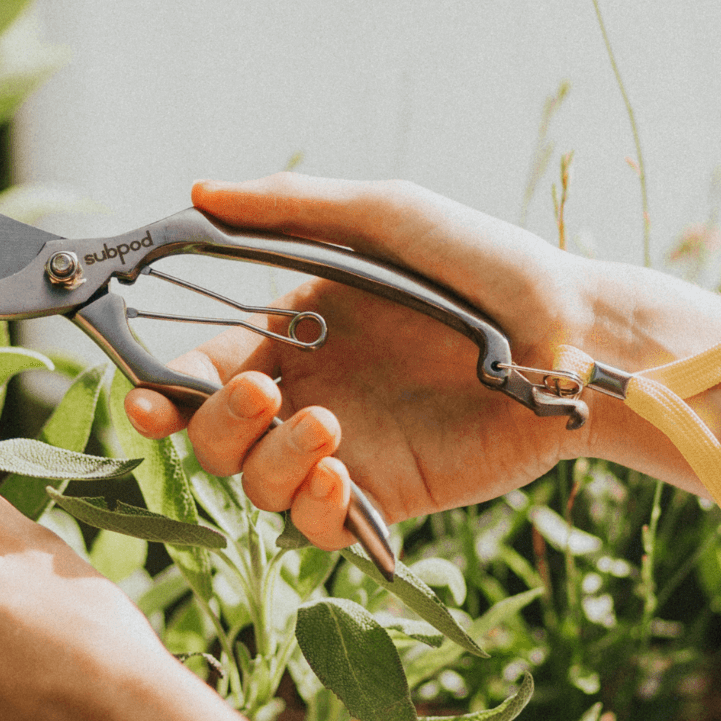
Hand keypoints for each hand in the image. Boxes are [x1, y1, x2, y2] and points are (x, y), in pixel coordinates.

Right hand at [124, 173, 606, 547]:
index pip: (200, 373)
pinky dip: (316, 513)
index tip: (146, 396)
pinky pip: (321, 530)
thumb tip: (199, 190)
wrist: (574, 335)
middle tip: (267, 393)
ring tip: (325, 429)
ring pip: (257, 488)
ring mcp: (347, 452)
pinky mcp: (391, 498)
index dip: (162, 391)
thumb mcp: (385, 217)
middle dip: (215, 425)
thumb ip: (291, 210)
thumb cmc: (486, 266)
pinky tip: (342, 478)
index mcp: (292, 335)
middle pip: (213, 439)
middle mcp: (308, 396)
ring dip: (270, 463)